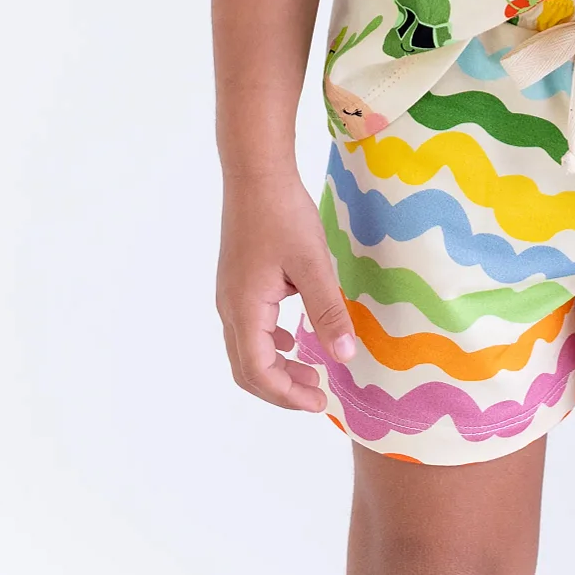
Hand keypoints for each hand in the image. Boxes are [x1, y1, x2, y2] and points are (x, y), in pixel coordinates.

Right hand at [217, 175, 356, 408]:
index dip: (287, 394)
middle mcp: (230, 307)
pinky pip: (248, 328)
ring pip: (245, 349)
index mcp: (245, 309)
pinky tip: (292, 336)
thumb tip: (344, 357)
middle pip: (246, 369)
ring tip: (310, 370)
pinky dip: (269, 344)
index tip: (320, 402)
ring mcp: (230, 294)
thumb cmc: (283, 215)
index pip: (258, 371)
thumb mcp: (313, 264)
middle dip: (281, 388)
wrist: (255, 173)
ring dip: (275, 367)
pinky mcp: (237, 281)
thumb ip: (328, 312)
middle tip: (317, 394)